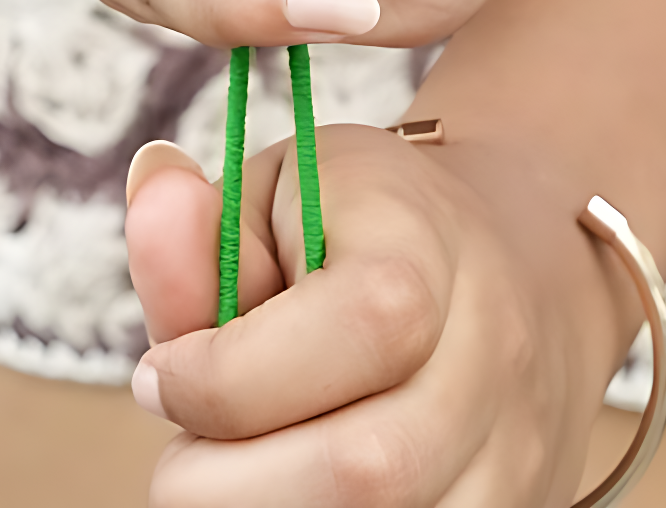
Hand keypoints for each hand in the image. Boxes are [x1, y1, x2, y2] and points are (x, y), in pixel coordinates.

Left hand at [121, 124, 633, 504]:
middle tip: (191, 446)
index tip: (161, 371)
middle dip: (229, 482)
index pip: (356, 328)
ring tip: (245, 465)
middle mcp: (492, 352)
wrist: (509, 261)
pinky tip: (297, 484)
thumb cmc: (362, 229)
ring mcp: (512, 448)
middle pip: (363, 472)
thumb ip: (200, 231)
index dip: (225, 375)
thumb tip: (153, 187)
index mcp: (430, 243)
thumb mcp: (279, 194)